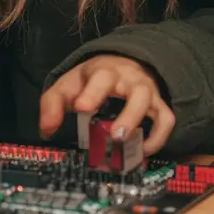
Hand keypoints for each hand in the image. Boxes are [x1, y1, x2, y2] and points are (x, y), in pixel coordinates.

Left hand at [39, 55, 174, 153]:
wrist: (122, 63)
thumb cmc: (92, 80)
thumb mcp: (68, 85)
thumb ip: (52, 104)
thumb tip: (46, 130)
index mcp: (104, 71)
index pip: (101, 77)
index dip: (92, 93)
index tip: (80, 108)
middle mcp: (130, 80)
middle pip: (137, 91)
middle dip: (129, 114)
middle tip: (114, 134)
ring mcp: (147, 92)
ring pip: (154, 105)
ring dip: (144, 126)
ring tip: (126, 144)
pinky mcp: (158, 105)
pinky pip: (167, 120)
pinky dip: (159, 137)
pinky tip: (144, 150)